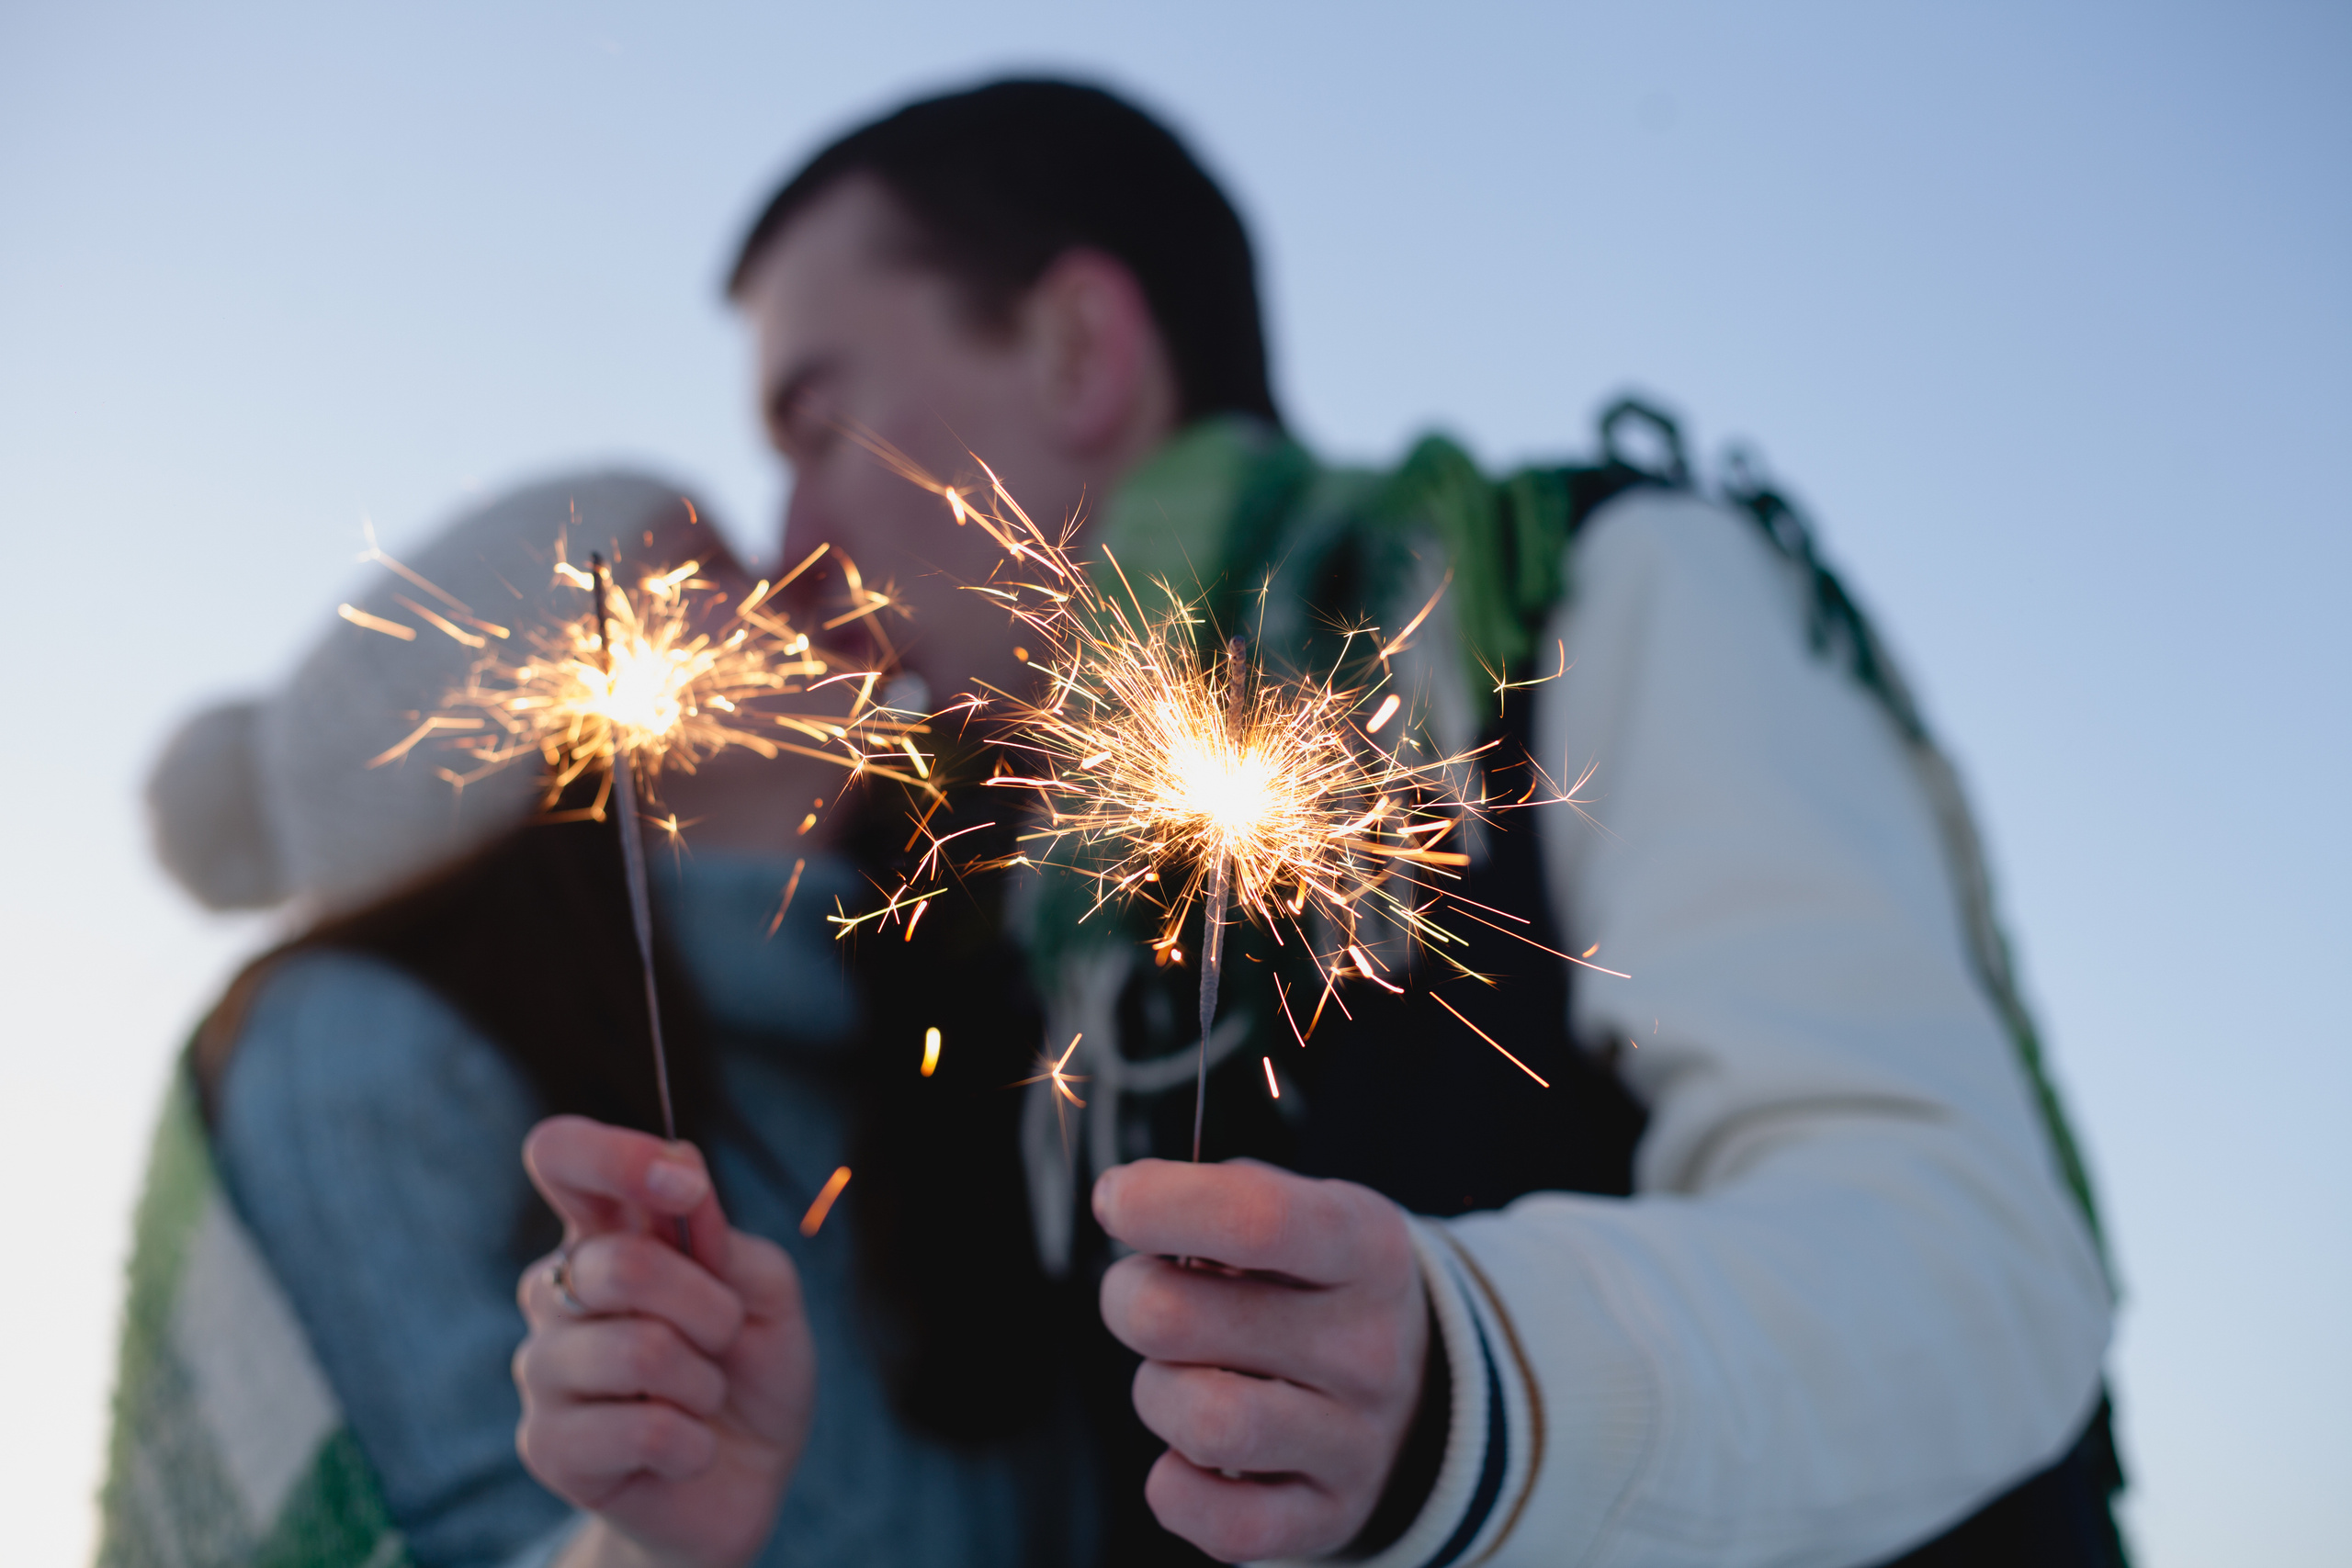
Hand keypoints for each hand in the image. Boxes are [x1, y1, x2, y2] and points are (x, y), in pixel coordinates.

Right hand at [515, 1116, 814, 1567]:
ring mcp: (542, 1367)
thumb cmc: (750, 1370)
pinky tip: (687, 1450)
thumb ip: (728, 1241)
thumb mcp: (768, 1295)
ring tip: (703, 1398)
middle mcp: (557, 1289)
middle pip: (618, 1263)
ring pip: (637, 1349)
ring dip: (704, 1381)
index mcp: (605, 1232)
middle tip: (726, 1336)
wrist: (742, 1480)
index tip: (686, 1183)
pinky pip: (640, 1429)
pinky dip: (693, 1442)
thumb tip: (684, 1178)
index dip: (616, 1156)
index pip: (560, 1155)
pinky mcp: (545, 1445)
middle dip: (708, 1306)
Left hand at [1094, 1159, 1430, 1562]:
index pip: (1257, 1219)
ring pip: (1199, 1423)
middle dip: (1129, 1299)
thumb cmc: (1327, 1287)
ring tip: (1181, 1376)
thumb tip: (1128, 1199)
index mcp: (1367, 1248)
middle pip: (1178, 1320)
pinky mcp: (1330, 1516)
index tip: (1115, 1200)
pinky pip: (1218, 1521)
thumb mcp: (1308, 1211)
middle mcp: (1369, 1348)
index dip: (1160, 1204)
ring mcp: (1356, 1442)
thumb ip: (1222, 1194)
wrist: (1427, 1390)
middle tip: (1146, 1296)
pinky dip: (1177, 1487)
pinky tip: (1196, 1452)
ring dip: (1157, 1393)